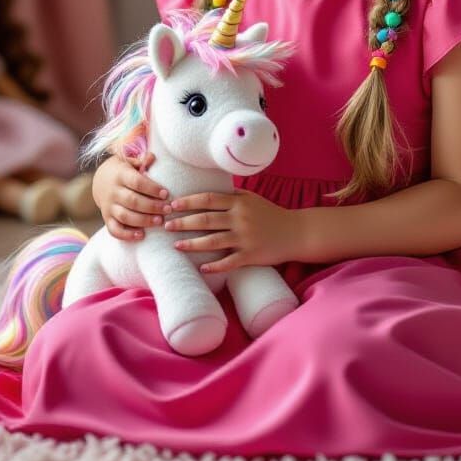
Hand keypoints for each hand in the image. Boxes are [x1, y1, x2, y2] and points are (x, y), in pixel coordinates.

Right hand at [92, 151, 170, 240]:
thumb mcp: (129, 160)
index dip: (152, 189)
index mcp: (120, 175)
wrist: (100, 180)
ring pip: (125, 217)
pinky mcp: (107, 219)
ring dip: (144, 221)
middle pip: (133, 201)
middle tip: (168, 209)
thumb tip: (152, 158)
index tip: (166, 194)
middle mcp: (113, 192)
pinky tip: (141, 235)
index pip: (137, 182)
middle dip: (152, 207)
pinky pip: (115, 230)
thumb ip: (141, 160)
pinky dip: (127, 235)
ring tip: (160, 221)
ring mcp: (108, 206)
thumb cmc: (122, 169)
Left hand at [165, 188, 301, 274]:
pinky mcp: (251, 255)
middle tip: (165, 225)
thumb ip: (232, 195)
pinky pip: (229, 262)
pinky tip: (202, 268)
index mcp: (239, 203)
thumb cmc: (270, 214)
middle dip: (183, 222)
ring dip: (192, 244)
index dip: (189, 202)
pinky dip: (214, 266)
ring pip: (213, 241)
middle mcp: (240, 218)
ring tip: (176, 245)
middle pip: (206, 219)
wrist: (295, 232)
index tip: (172, 205)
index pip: (209, 199)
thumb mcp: (252, 199)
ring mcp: (245, 237)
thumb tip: (207, 192)